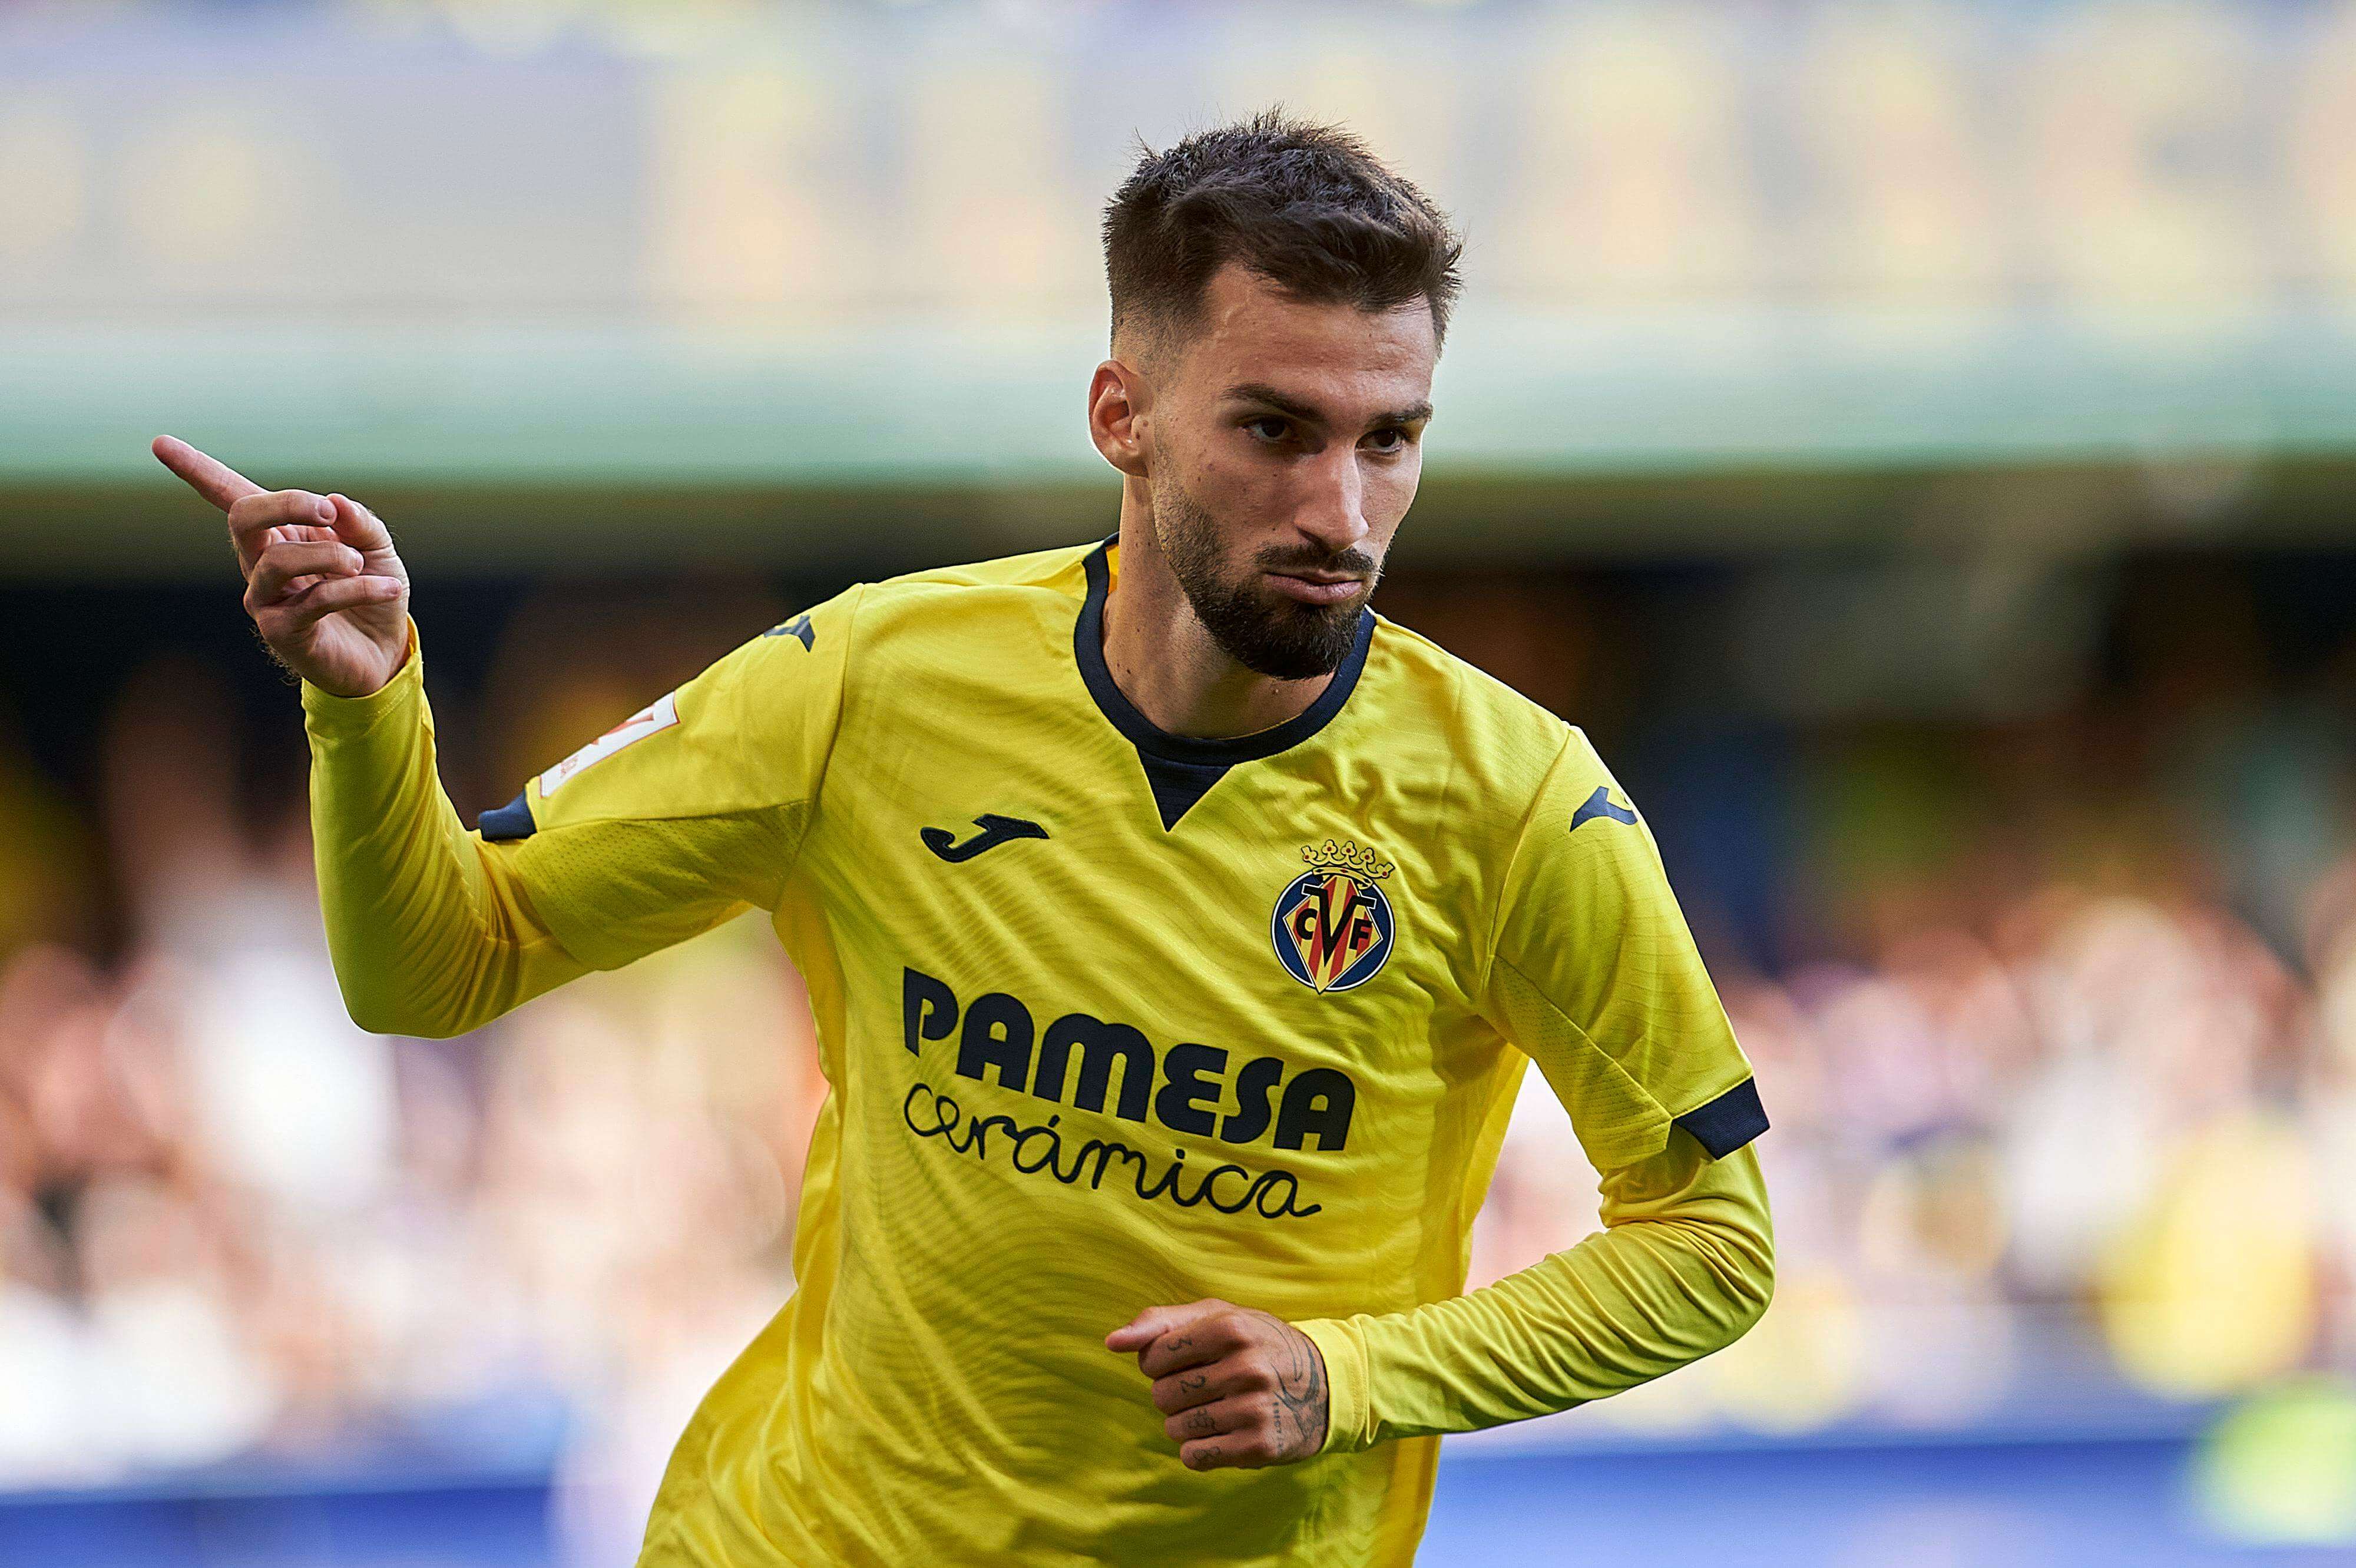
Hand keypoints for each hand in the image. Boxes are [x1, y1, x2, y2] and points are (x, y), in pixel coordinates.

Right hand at [152, 435, 411, 696]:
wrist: (384, 651)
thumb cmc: (373, 592)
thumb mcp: (376, 549)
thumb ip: (359, 523)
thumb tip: (337, 502)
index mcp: (278, 533)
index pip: (228, 496)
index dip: (196, 469)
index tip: (158, 442)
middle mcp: (260, 563)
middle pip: (243, 518)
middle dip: (288, 503)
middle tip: (329, 512)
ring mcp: (265, 599)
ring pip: (277, 560)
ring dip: (328, 555)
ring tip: (359, 564)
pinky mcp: (281, 631)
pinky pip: (315, 599)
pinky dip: (357, 588)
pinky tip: (387, 588)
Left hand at [1105, 1298, 1328, 1470]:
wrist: (1326, 1384)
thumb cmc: (1258, 1344)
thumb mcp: (1218, 1317)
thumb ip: (1160, 1323)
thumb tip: (1111, 1342)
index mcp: (1231, 1328)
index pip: (1152, 1357)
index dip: (1161, 1362)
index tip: (1189, 1361)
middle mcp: (1246, 1367)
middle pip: (1162, 1395)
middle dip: (1175, 1394)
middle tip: (1208, 1386)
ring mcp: (1254, 1409)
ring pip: (1175, 1429)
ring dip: (1187, 1423)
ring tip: (1219, 1408)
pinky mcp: (1260, 1447)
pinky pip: (1194, 1457)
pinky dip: (1199, 1449)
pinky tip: (1224, 1433)